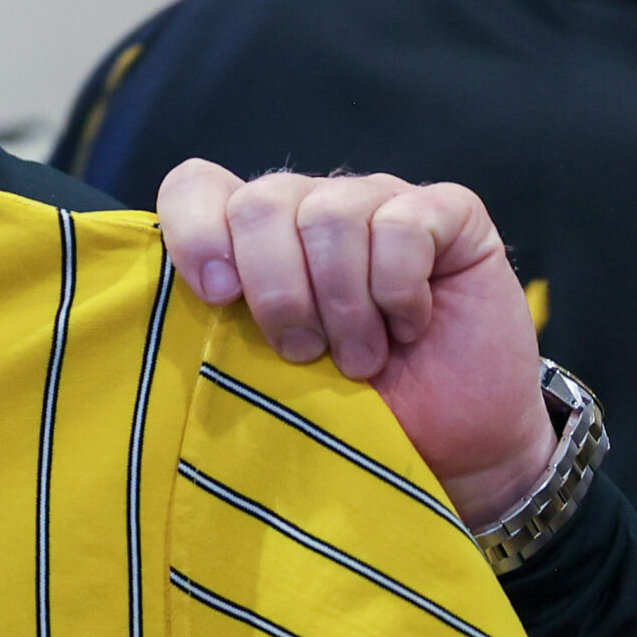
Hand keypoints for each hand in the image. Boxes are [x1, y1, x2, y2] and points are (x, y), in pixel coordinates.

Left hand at [156, 161, 554, 524]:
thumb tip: (184, 300)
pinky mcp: (446, 213)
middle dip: (276, 289)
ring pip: (330, 214)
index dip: (195, 232)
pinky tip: (410, 327)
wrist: (452, 448)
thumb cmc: (348, 414)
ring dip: (343, 303)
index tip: (216, 298)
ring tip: (361, 359)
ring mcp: (378, 201)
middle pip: (261, 202)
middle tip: (301, 353)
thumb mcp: (265, 376)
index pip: (196, 188)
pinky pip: (402, 224)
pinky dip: (399, 290)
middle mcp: (309, 207)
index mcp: (251, 238)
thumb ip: (220, 327)